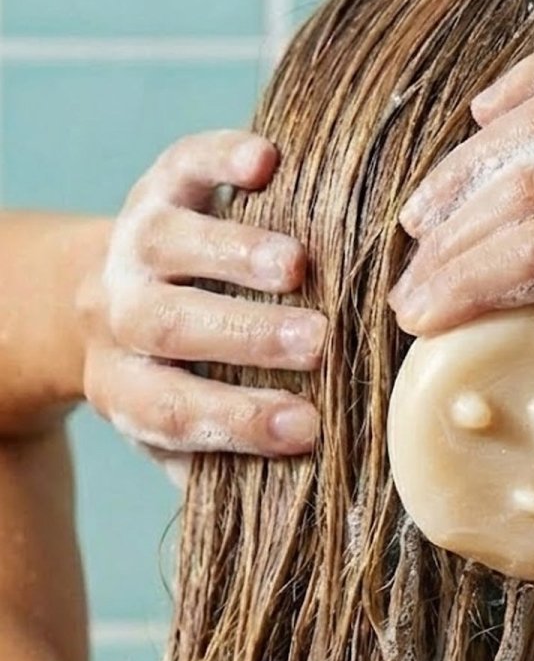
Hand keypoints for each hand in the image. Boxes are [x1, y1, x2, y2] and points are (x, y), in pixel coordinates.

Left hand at [78, 131, 324, 474]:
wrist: (90, 298)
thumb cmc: (167, 379)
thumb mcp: (174, 434)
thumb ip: (222, 469)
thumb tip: (303, 505)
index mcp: (127, 384)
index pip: (175, 408)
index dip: (238, 421)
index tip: (307, 428)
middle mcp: (123, 312)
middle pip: (168, 325)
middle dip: (243, 334)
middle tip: (315, 342)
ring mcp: (138, 244)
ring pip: (172, 244)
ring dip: (234, 252)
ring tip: (297, 265)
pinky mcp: (160, 187)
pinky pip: (183, 165)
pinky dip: (220, 155)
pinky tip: (267, 160)